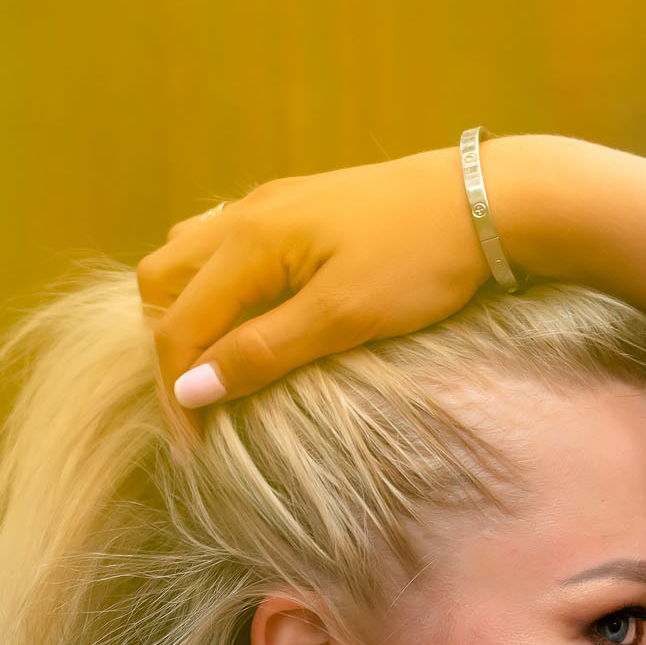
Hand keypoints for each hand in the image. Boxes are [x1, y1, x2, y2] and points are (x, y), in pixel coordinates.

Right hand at [137, 146, 491, 408]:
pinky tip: (248, 310)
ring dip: (185, 307)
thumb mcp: (344, 317)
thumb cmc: (421, 260)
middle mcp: (244, 214)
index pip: (178, 324)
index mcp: (249, 242)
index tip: (192, 447)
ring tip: (217, 359)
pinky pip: (222, 239)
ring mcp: (268, 202)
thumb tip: (190, 391)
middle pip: (161, 280)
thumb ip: (263, 352)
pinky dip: (214, 281)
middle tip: (199, 402)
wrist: (484, 198)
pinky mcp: (296, 203)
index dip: (176, 391)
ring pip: (187, 254)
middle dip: (168, 345)